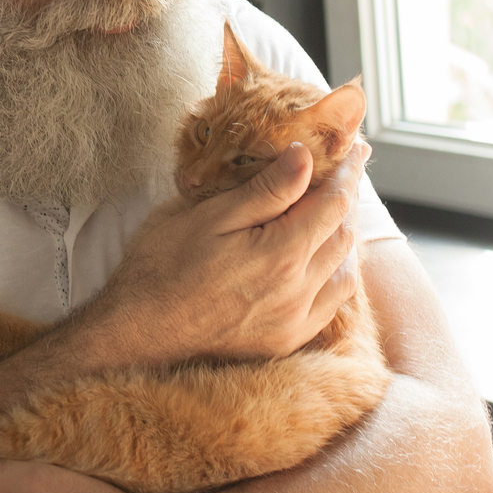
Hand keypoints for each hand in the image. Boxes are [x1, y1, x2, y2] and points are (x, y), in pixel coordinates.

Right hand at [87, 136, 370, 365]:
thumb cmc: (162, 266)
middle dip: (346, 200)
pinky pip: (329, 306)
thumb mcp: (208, 216)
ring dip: (342, 239)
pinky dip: (334, 277)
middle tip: (343, 174)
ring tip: (330, 214)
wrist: (137, 333)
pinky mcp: (284, 342)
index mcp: (282, 254)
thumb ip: (265, 190)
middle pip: (343, 236)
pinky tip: (320, 262)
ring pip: (344, 272)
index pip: (334, 204)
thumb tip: (305, 157)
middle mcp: (298, 292)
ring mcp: (294, 322)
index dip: (348, 173)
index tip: (355, 150)